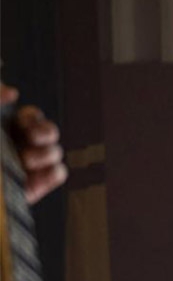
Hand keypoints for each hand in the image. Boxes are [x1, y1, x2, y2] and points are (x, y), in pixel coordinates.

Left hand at [1, 83, 66, 203]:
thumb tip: (12, 93)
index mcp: (3, 131)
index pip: (29, 117)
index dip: (31, 116)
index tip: (21, 120)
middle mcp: (18, 148)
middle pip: (48, 132)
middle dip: (46, 131)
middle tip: (33, 136)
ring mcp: (28, 168)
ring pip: (55, 152)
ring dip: (47, 152)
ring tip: (27, 159)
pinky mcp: (34, 187)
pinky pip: (58, 173)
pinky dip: (51, 171)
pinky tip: (32, 173)